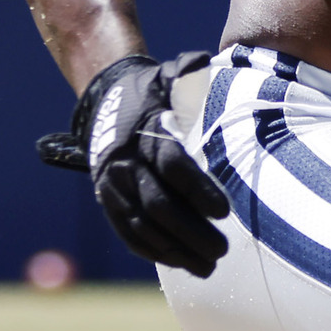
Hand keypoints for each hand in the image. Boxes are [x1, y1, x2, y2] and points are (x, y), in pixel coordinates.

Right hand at [36, 52, 226, 274]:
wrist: (105, 101)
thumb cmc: (153, 92)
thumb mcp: (170, 76)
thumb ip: (191, 74)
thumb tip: (207, 65)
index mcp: (145, 134)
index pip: (173, 167)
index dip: (199, 192)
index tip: (224, 212)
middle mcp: (125, 163)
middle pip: (159, 205)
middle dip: (192, 232)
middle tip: (222, 248)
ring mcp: (112, 186)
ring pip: (143, 227)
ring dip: (176, 251)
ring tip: (208, 266)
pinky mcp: (107, 201)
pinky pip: (127, 233)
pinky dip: (153, 251)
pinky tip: (180, 263)